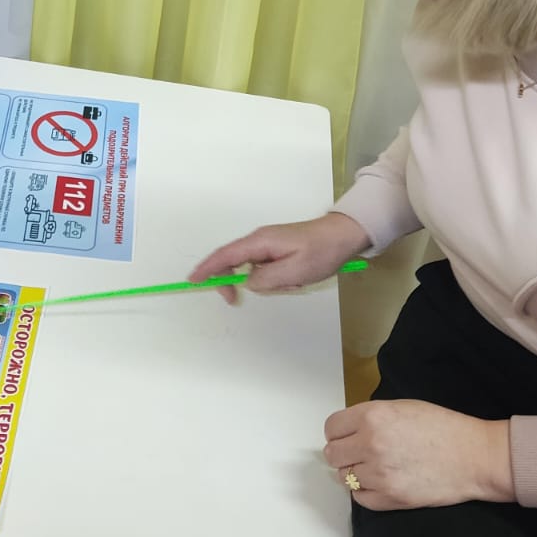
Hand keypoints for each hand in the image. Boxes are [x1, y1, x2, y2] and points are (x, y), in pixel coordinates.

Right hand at [188, 212, 369, 302]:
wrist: (343, 236)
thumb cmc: (321, 252)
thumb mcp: (295, 271)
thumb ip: (266, 279)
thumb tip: (247, 282)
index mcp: (260, 242)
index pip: (225, 255)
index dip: (207, 268)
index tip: (192, 280)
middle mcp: (259, 241)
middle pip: (232, 262)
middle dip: (233, 282)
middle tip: (237, 301)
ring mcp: (268, 245)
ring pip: (251, 269)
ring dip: (265, 283)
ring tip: (291, 284)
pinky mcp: (277, 250)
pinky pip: (264, 269)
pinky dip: (274, 279)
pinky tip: (294, 281)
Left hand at [323, 399, 513, 509]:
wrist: (474, 456)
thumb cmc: (442, 427)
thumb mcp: (401, 406)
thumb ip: (370, 417)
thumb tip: (348, 429)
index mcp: (372, 416)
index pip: (331, 427)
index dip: (338, 432)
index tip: (345, 436)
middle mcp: (370, 444)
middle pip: (333, 454)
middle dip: (343, 453)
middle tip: (358, 453)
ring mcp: (379, 474)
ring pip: (344, 477)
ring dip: (355, 472)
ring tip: (375, 467)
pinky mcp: (390, 498)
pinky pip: (360, 498)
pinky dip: (366, 491)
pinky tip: (381, 482)